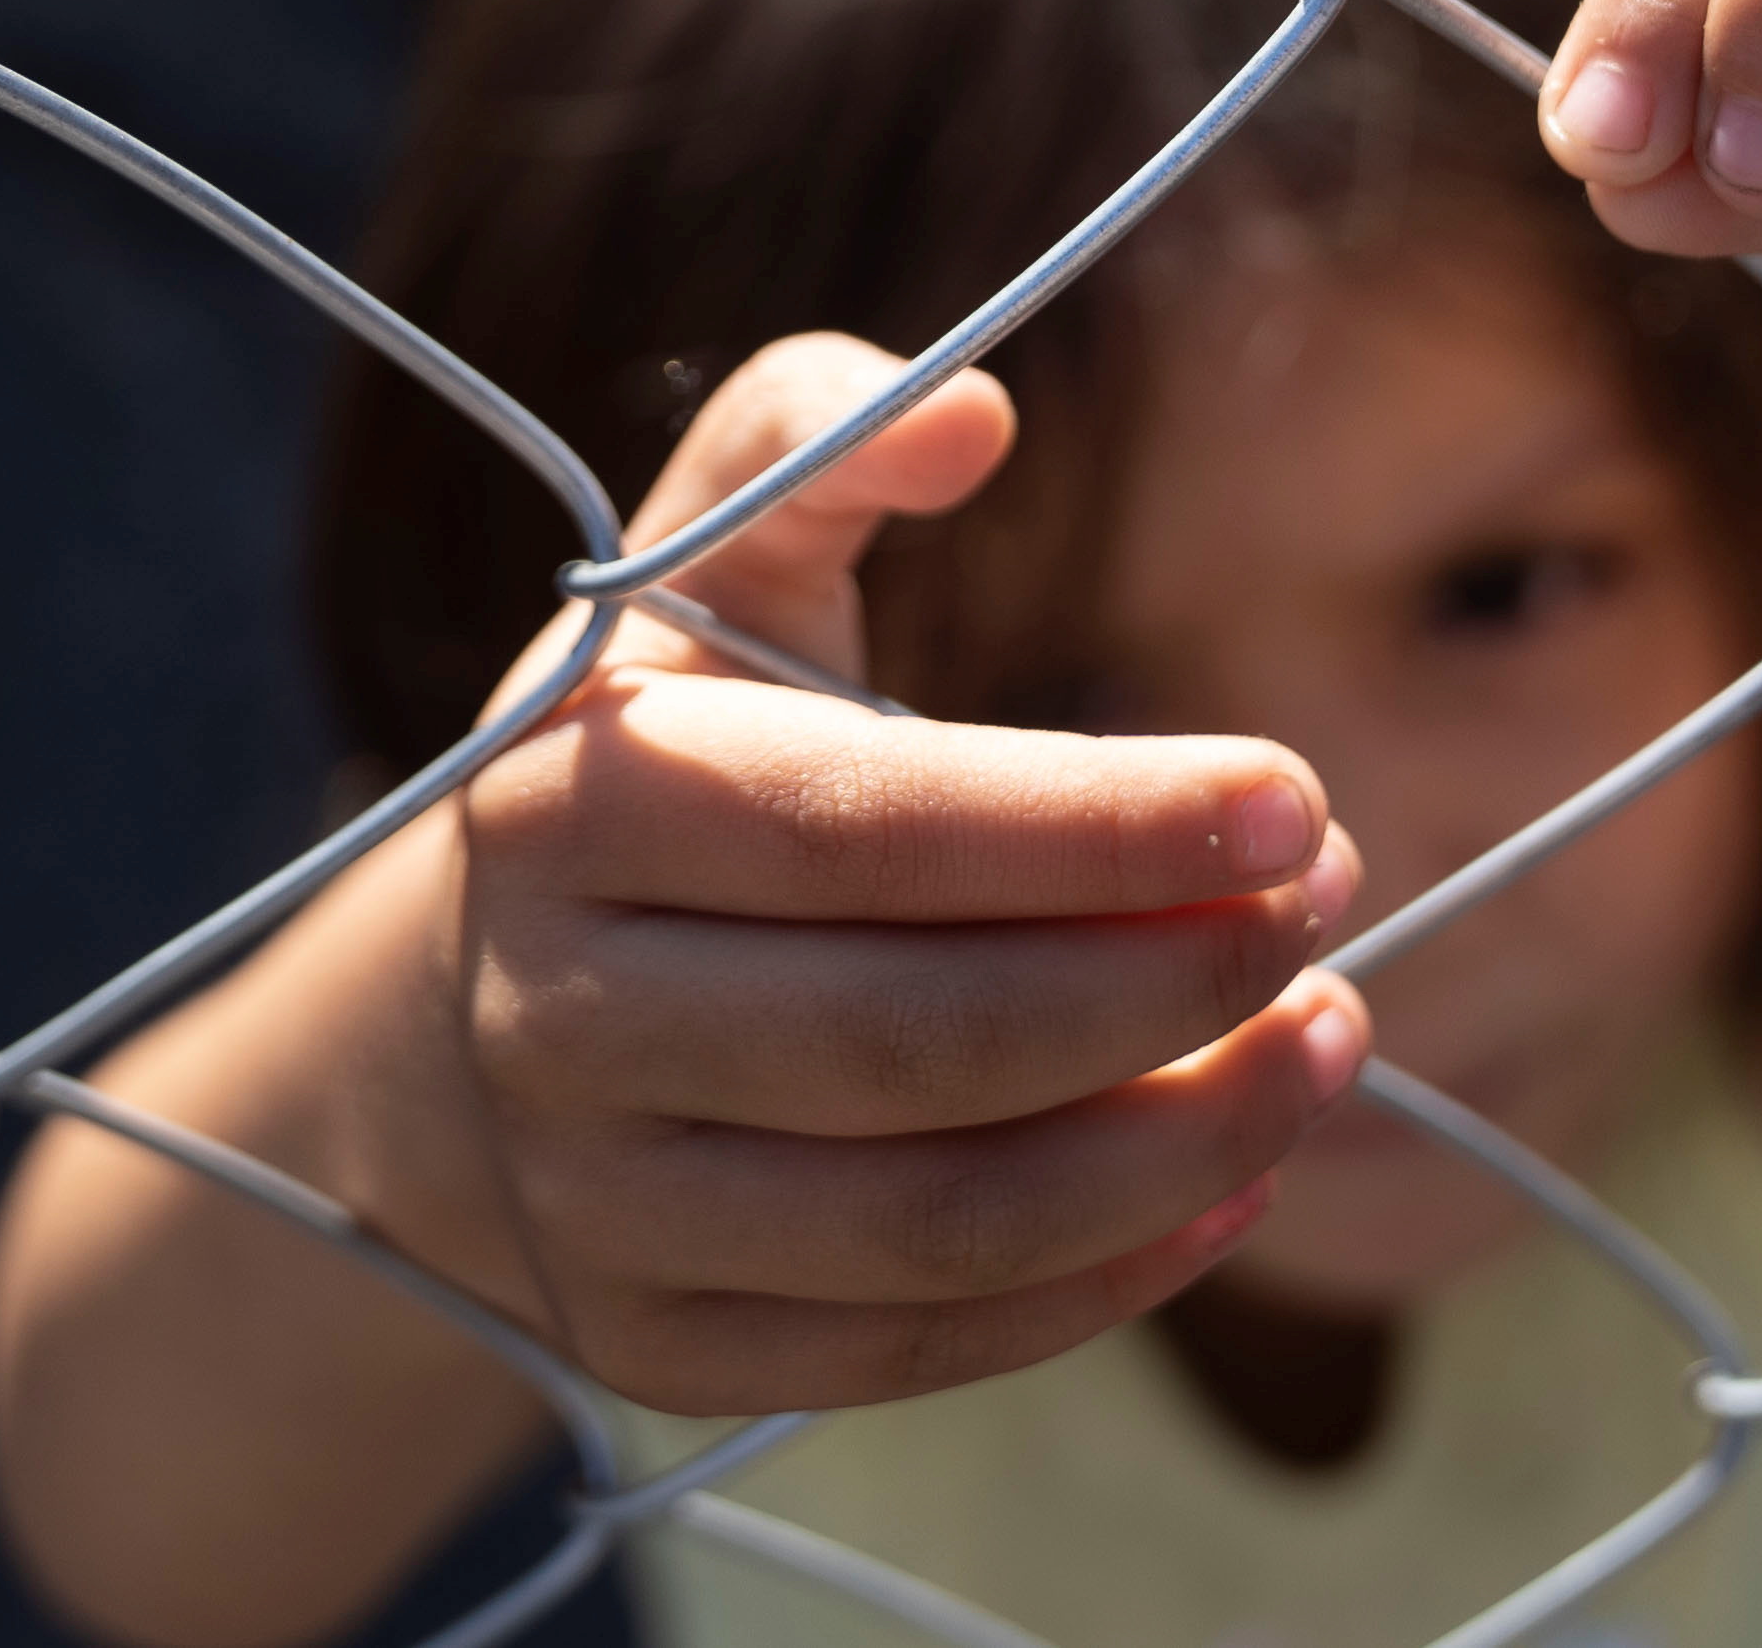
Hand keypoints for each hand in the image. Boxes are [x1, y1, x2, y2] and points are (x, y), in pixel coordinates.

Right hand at [337, 338, 1369, 1414]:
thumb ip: (810, 446)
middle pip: (912, 1037)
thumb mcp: (684, 586)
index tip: (1293, 795)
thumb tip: (977, 411)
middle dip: (1164, 981)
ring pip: (932, 1222)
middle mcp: (564, 1021)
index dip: (1095, 823)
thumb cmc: (643, 770)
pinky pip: (911, 1346)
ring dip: (1177, 1146)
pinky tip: (1232, 1187)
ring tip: (1330, 1044)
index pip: (863, 824)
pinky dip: (1098, 1284)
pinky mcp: (660, 1350)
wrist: (428, 1042)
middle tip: (1332, 909)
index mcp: (576, 802)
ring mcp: (604, 1213)